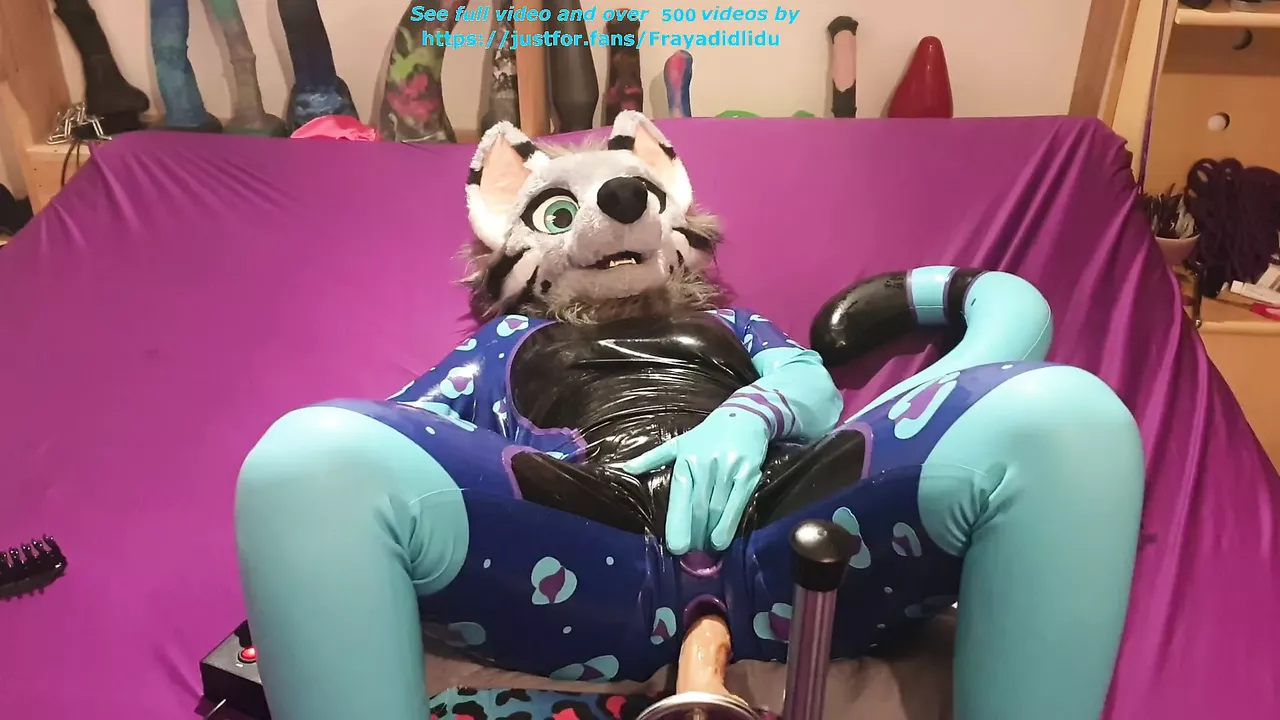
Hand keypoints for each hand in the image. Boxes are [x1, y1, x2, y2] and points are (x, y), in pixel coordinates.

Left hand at [622, 410, 769, 553]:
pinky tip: (721, 541)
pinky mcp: (747, 474)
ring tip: (705, 551)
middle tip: (690, 555)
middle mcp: (705, 465)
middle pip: (698, 508)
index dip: (677, 523)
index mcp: (686, 460)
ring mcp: (727, 469)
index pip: (680, 497)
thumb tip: (626, 469)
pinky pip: (737, 505)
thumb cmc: (708, 435)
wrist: (745, 417)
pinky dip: (728, 525)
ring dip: (710, 533)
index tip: (675, 547)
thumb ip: (652, 458)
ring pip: (717, 509)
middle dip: (694, 534)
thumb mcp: (679, 443)